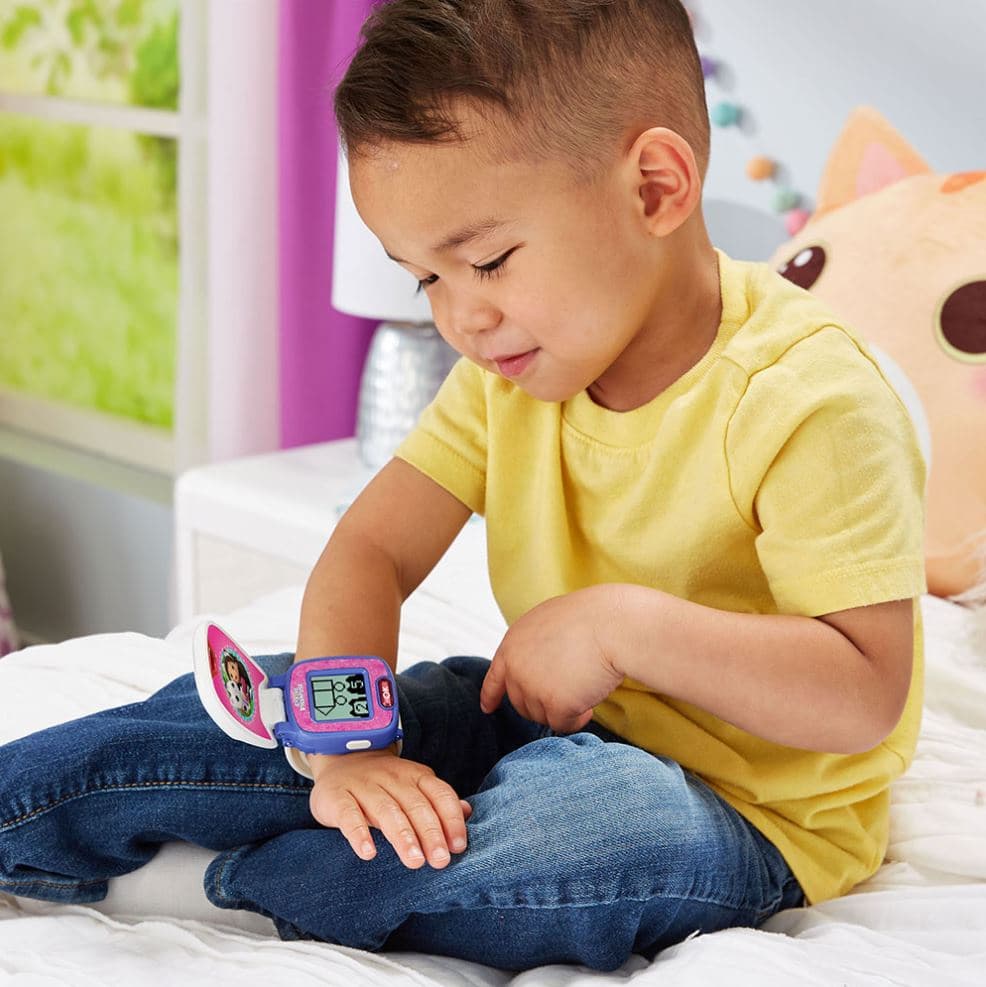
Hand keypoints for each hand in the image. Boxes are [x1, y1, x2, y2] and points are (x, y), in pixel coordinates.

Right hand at [308, 749, 471, 868]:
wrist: (341, 758)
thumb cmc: (385, 783)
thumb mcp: (413, 786)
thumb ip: (438, 802)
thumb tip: (467, 812)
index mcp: (415, 775)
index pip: (439, 794)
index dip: (451, 819)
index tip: (459, 846)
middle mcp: (392, 778)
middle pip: (415, 805)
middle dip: (430, 833)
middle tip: (440, 861)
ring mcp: (364, 785)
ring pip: (386, 810)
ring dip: (402, 836)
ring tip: (414, 860)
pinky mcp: (337, 796)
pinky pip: (349, 815)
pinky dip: (359, 833)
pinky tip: (368, 853)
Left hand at [479, 586, 624, 732]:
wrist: (612, 624)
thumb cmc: (591, 618)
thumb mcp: (548, 623)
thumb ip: (534, 646)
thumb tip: (537, 669)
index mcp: (513, 643)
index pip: (495, 677)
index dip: (491, 695)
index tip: (488, 707)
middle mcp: (516, 667)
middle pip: (521, 703)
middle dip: (543, 702)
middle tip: (570, 689)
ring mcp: (532, 686)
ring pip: (542, 715)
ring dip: (563, 708)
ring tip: (584, 687)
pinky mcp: (554, 703)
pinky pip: (562, 724)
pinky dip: (577, 719)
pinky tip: (589, 705)